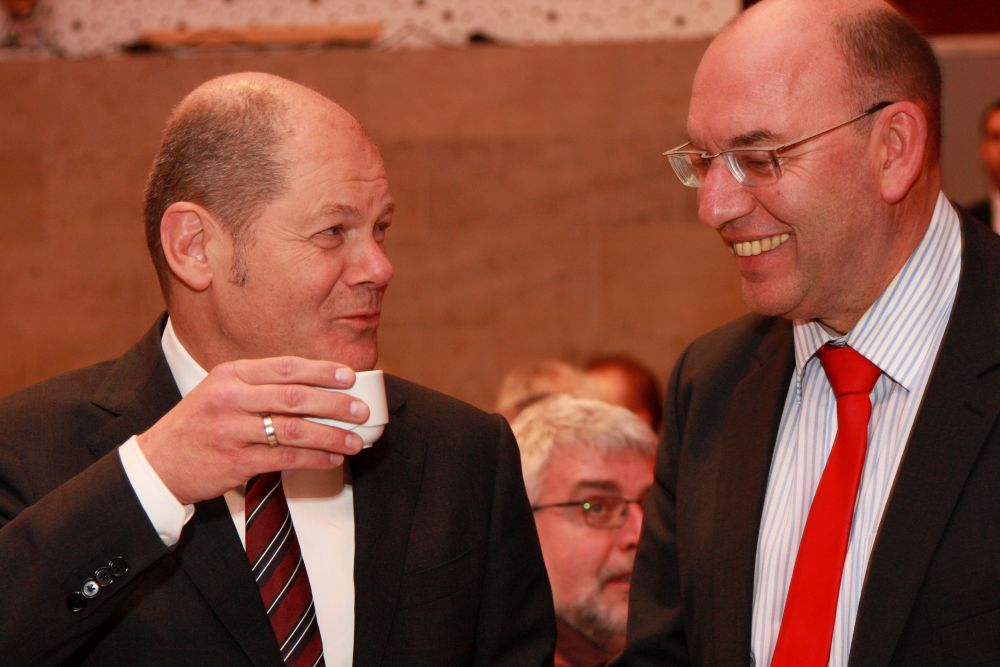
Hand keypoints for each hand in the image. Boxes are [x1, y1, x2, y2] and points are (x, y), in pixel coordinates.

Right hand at [136, 357, 369, 504]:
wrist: (157, 463)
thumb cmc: (197, 425)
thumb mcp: (220, 391)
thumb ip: (259, 386)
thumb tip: (314, 388)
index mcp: (230, 374)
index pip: (286, 367)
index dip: (322, 371)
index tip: (350, 376)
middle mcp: (231, 398)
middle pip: (295, 396)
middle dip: (335, 404)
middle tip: (361, 410)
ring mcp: (232, 430)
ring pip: (294, 429)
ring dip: (331, 435)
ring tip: (355, 440)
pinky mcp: (236, 461)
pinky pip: (285, 458)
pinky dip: (314, 458)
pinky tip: (332, 458)